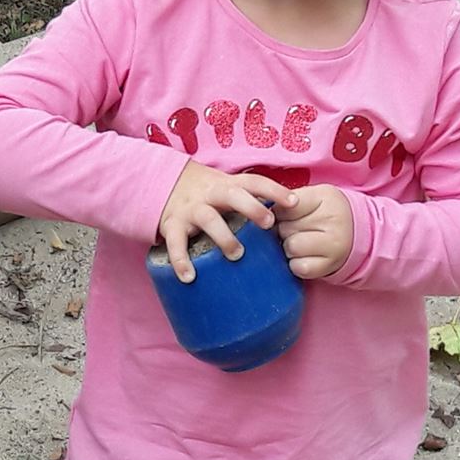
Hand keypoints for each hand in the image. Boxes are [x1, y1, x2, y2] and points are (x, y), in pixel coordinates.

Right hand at [156, 161, 297, 282]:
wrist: (165, 184)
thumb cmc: (209, 195)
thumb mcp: (229, 190)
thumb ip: (253, 203)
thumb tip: (290, 226)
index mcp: (229, 185)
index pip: (254, 182)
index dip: (275, 190)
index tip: (294, 203)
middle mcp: (210, 194)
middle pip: (232, 195)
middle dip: (251, 207)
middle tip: (268, 224)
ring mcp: (191, 210)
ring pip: (207, 218)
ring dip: (223, 236)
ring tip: (236, 254)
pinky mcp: (172, 226)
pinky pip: (175, 243)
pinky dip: (180, 260)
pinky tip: (189, 277)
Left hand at [275, 185, 353, 278]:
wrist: (358, 235)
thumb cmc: (325, 215)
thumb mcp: (313, 198)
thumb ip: (288, 203)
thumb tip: (260, 216)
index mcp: (325, 197)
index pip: (286, 206)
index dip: (279, 214)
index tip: (285, 216)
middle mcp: (333, 219)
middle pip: (285, 227)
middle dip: (283, 231)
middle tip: (295, 232)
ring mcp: (334, 244)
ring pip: (290, 247)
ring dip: (288, 248)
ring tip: (300, 244)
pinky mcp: (330, 265)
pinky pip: (298, 267)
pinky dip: (296, 265)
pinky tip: (305, 257)